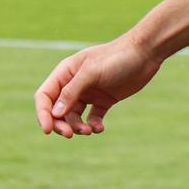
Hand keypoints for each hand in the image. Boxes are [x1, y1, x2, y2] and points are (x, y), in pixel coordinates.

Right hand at [34, 35, 163, 137]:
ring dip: (78, 127)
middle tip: (70, 134)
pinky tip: (99, 128)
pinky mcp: (104, 100)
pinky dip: (93, 125)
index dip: (43, 114)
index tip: (47, 130)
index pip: (45, 96)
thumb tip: (55, 113)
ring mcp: (89, 92)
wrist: (145, 53)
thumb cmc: (116, 57)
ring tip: (89, 131)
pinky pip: (92, 118)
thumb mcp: (92, 73)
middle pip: (57, 110)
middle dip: (60, 124)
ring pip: (74, 116)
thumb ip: (72, 92)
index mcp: (66, 72)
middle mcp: (74, 83)